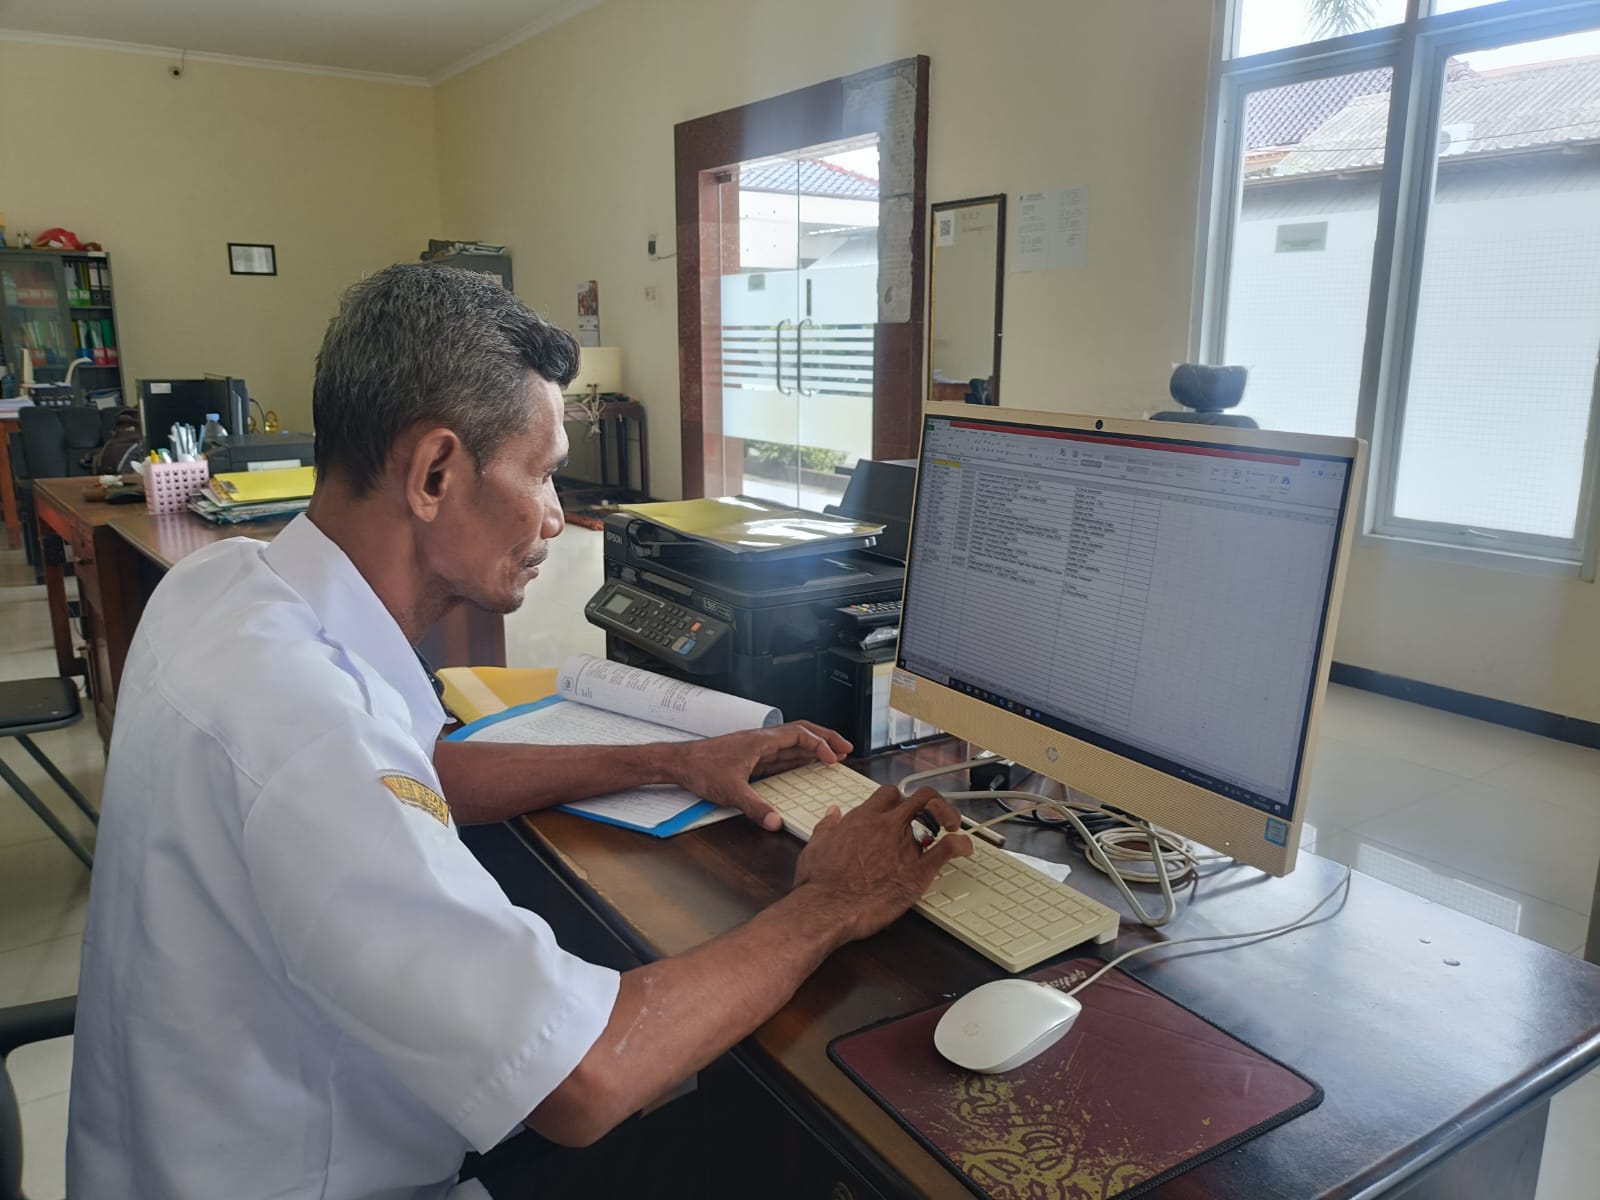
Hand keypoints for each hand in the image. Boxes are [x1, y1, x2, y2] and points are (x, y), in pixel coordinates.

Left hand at [675, 721, 852, 828]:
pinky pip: (782, 754)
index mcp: (761, 741)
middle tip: (846, 748)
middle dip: (826, 739)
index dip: (820, 745)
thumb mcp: (730, 791)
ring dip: (814, 748)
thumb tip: (776, 822)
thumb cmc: (700, 769)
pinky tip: (804, 767)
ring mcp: (756, 748)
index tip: (834, 758)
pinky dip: (799, 758)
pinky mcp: (751, 758)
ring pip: (792, 742)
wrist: (679, 763)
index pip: (800, 735)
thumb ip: (755, 807)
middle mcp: (761, 740)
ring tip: (833, 756)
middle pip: (802, 732)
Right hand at [793, 785, 972, 942]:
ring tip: (951, 826)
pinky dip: (960, 844)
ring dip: (947, 819)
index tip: (902, 809)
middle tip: (935, 813)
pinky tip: (964, 846)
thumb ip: (827, 825)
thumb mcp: (816, 845)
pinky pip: (947, 849)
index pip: (889, 794)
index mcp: (863, 818)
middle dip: (931, 801)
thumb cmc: (819, 881)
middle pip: (919, 797)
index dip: (899, 799)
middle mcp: (887, 826)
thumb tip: (832, 814)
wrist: (827, 907)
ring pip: (936, 817)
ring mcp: (905, 846)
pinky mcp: (918, 871)